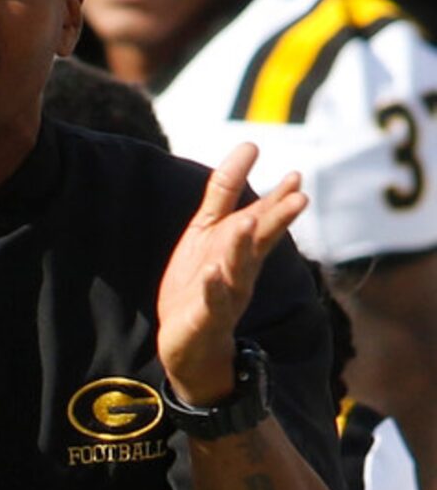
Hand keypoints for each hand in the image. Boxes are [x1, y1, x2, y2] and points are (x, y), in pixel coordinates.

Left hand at [157, 144, 305, 405]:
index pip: (261, 220)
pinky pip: (211, 303)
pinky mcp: (206, 317)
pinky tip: (211, 275)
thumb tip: (249, 147)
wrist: (190, 342)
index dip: (277, 200)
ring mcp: (225, 295)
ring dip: (243, 247)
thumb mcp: (209, 230)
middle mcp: (239, 269)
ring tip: (250, 223)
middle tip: (300, 198)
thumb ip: (224, 192)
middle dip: (277, 220)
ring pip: (238, 269)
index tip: (296, 178)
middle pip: (259, 242)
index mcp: (239, 247)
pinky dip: (212, 289)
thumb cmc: (202, 280)